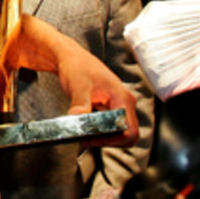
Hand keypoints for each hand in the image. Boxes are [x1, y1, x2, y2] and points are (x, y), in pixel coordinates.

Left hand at [10, 15, 138, 145]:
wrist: (70, 57)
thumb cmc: (77, 66)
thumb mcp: (78, 85)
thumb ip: (80, 103)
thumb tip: (78, 117)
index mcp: (123, 98)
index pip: (129, 130)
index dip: (113, 140)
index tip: (93, 139)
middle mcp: (124, 102)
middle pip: (126, 134)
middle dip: (108, 141)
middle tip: (87, 140)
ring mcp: (118, 105)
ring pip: (119, 131)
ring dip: (104, 137)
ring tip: (85, 135)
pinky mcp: (110, 106)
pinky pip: (110, 125)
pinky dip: (100, 130)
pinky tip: (86, 129)